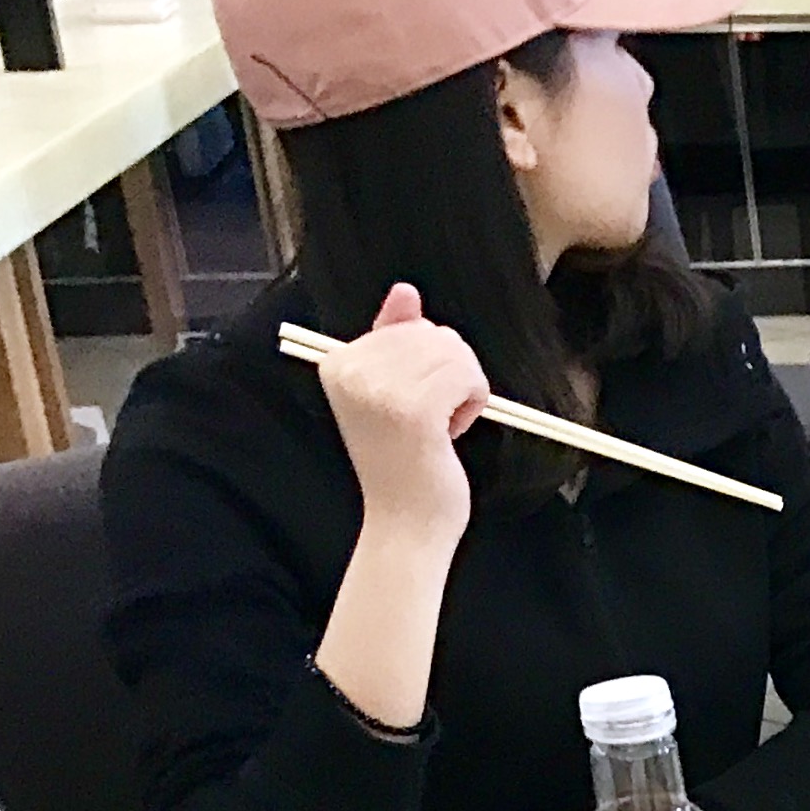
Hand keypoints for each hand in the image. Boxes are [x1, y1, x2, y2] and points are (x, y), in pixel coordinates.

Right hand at [314, 281, 488, 554]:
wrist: (408, 520)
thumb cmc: (407, 457)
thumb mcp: (395, 389)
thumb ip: (395, 338)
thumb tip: (405, 291)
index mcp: (337, 361)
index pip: (410, 325)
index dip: (427, 363)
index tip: (409, 404)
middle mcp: (350, 370)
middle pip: (435, 333)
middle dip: (450, 373)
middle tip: (430, 418)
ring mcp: (378, 389)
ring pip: (456, 352)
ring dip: (463, 389)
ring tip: (438, 425)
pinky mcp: (412, 409)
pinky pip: (467, 376)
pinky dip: (472, 402)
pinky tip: (450, 431)